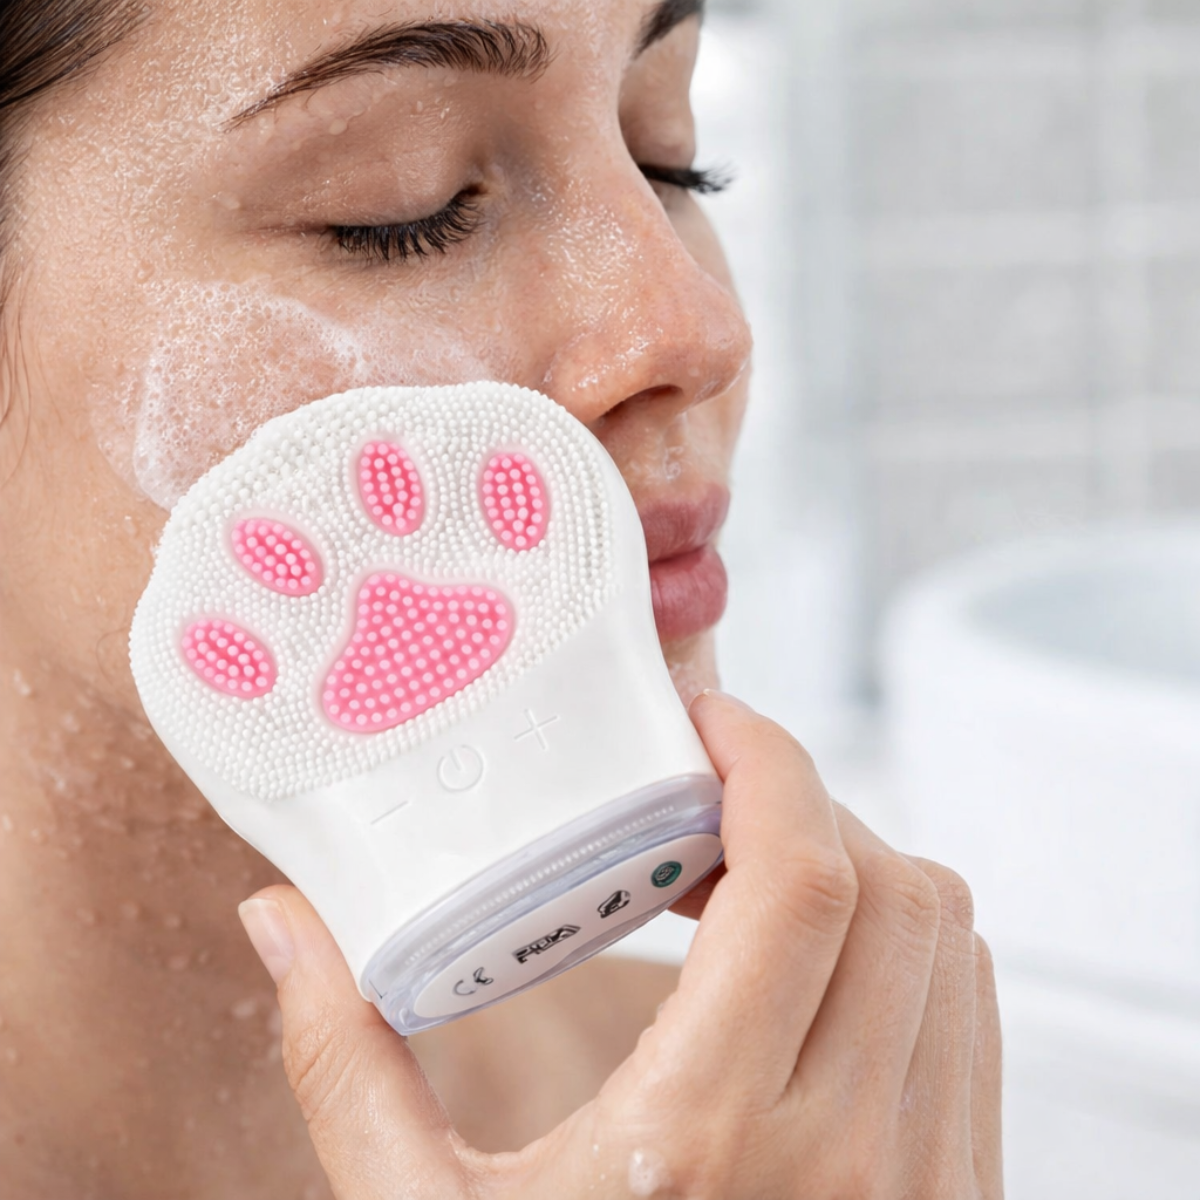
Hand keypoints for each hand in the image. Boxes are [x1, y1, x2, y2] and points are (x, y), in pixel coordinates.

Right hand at [238, 691, 1002, 1198]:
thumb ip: (342, 1060)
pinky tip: (807, 960)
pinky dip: (903, 942)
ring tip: (747, 869)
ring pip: (947, 938)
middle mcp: (852, 1154)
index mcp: (710, 1141)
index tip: (703, 720)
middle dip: (802, 798)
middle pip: (892, 882)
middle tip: (705, 793)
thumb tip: (277, 924)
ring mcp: (928, 1182)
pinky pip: (967, 1010)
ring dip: (856, 865)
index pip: (803, 878)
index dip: (767, 759)